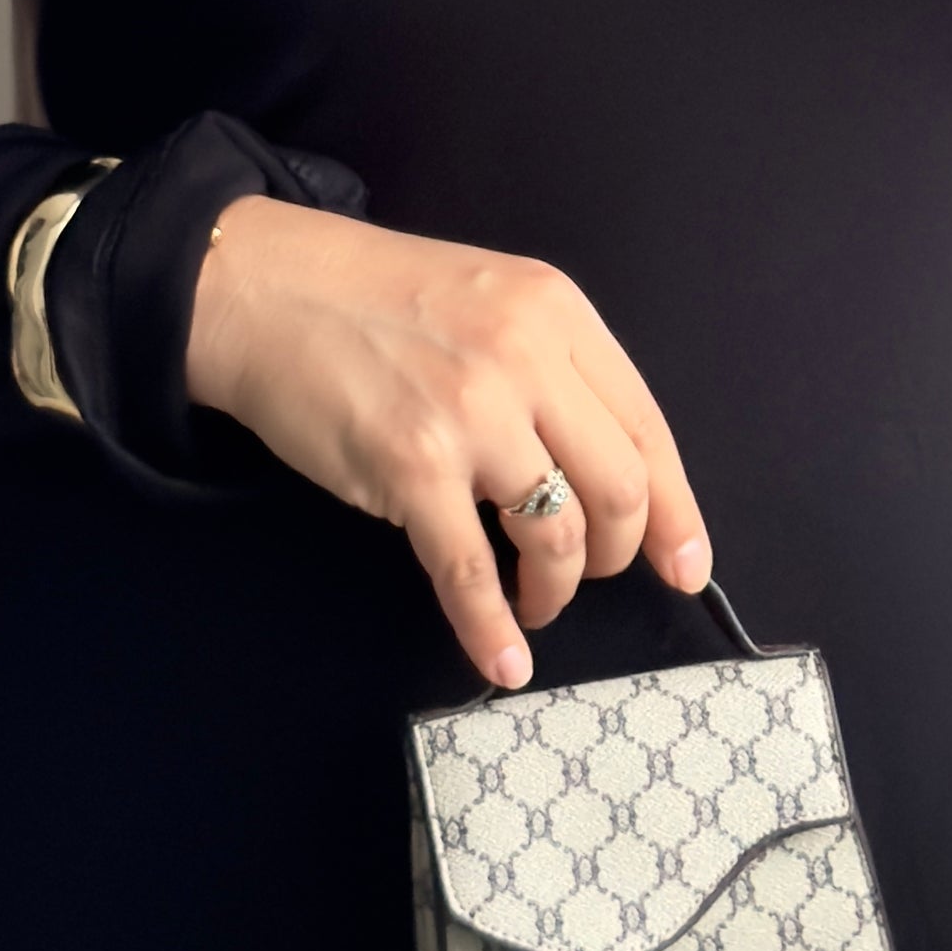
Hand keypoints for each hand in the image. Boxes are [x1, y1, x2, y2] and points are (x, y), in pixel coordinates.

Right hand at [187, 194, 712, 687]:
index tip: (686, 566)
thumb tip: (607, 468)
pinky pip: (469, 572)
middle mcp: (526, 358)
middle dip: (615, 555)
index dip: (676, 511)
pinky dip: (492, 628)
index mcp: (556, 313)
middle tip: (588, 575)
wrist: (265, 291)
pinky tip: (502, 659)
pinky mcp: (408, 466)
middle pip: (619, 488)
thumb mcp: (491, 300)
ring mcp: (469, 413)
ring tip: (533, 601)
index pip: (648, 428)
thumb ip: (551, 369)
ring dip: (554, 589)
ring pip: (557, 533)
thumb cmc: (374, 298)